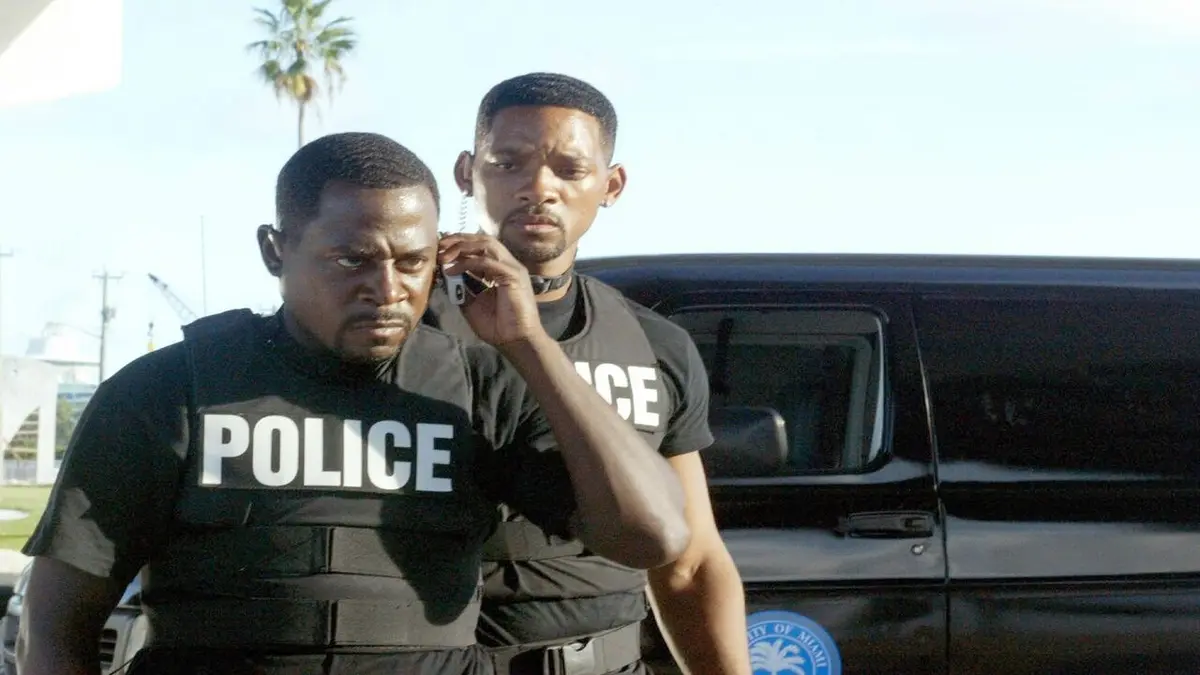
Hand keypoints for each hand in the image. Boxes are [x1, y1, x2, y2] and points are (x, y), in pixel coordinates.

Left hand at [437, 233, 548, 347]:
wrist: (517, 341)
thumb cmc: (498, 326)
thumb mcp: (471, 303)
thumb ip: (461, 287)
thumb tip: (445, 273)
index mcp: (500, 269)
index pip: (480, 246)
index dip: (460, 244)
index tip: (440, 249)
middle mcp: (508, 264)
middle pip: (482, 239)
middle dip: (458, 239)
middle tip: (439, 246)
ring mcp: (512, 268)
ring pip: (486, 244)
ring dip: (462, 247)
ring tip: (444, 256)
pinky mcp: (514, 275)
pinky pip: (487, 262)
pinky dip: (467, 264)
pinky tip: (452, 271)